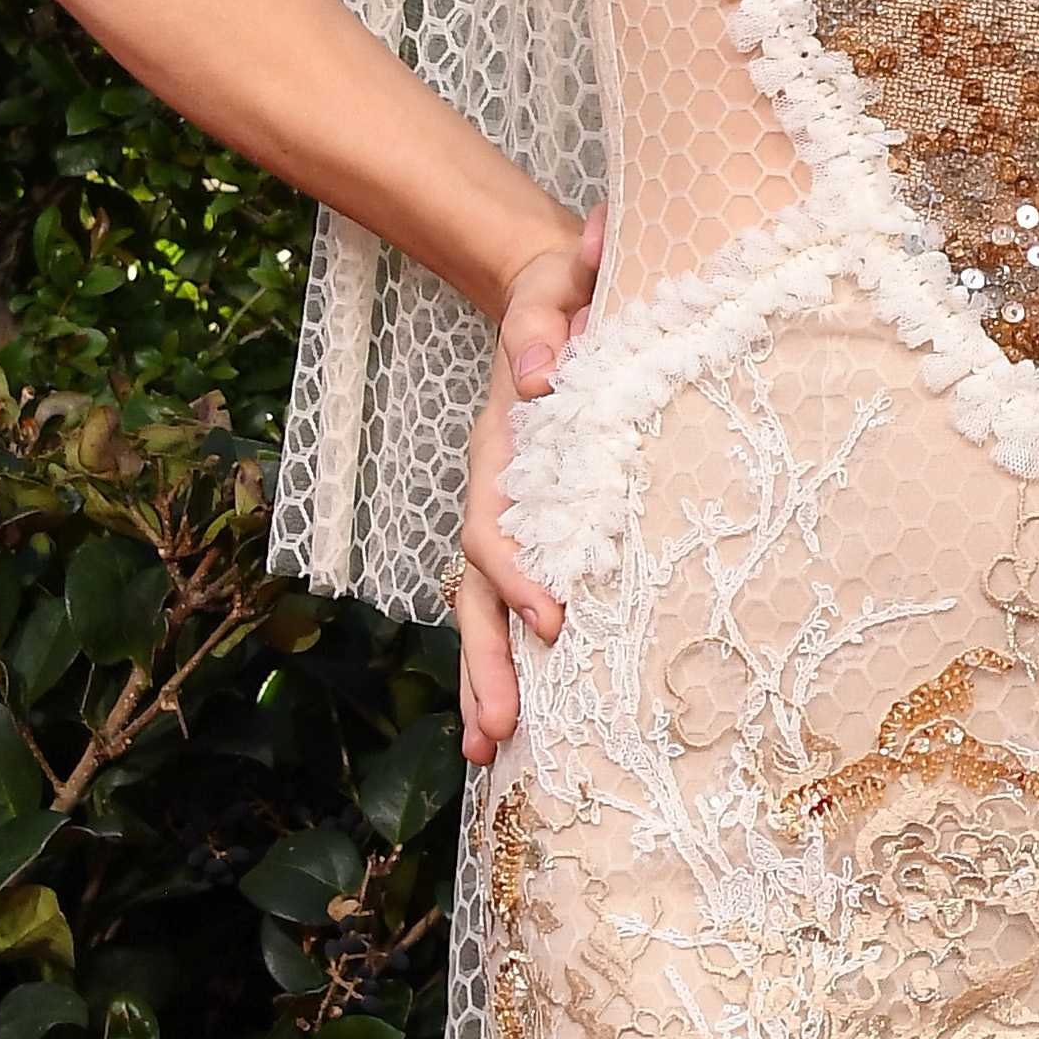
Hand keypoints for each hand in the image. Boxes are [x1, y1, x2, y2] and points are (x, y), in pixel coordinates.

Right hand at [456, 212, 600, 767]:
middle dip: (483, 663)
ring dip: (486, 681)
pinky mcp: (531, 531)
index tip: (555, 621)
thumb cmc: (563, 289)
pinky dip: (507, 662)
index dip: (517, 576)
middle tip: (499, 732)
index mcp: (502, 450)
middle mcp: (494, 493)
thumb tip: (543, 374)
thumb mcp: (556, 283)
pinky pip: (509, 606)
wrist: (555, 292)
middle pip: (475, 592)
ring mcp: (507, 517)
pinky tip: (515, 724)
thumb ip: (546, 321)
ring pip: (484, 613)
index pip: (494, 527)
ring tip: (491, 754)